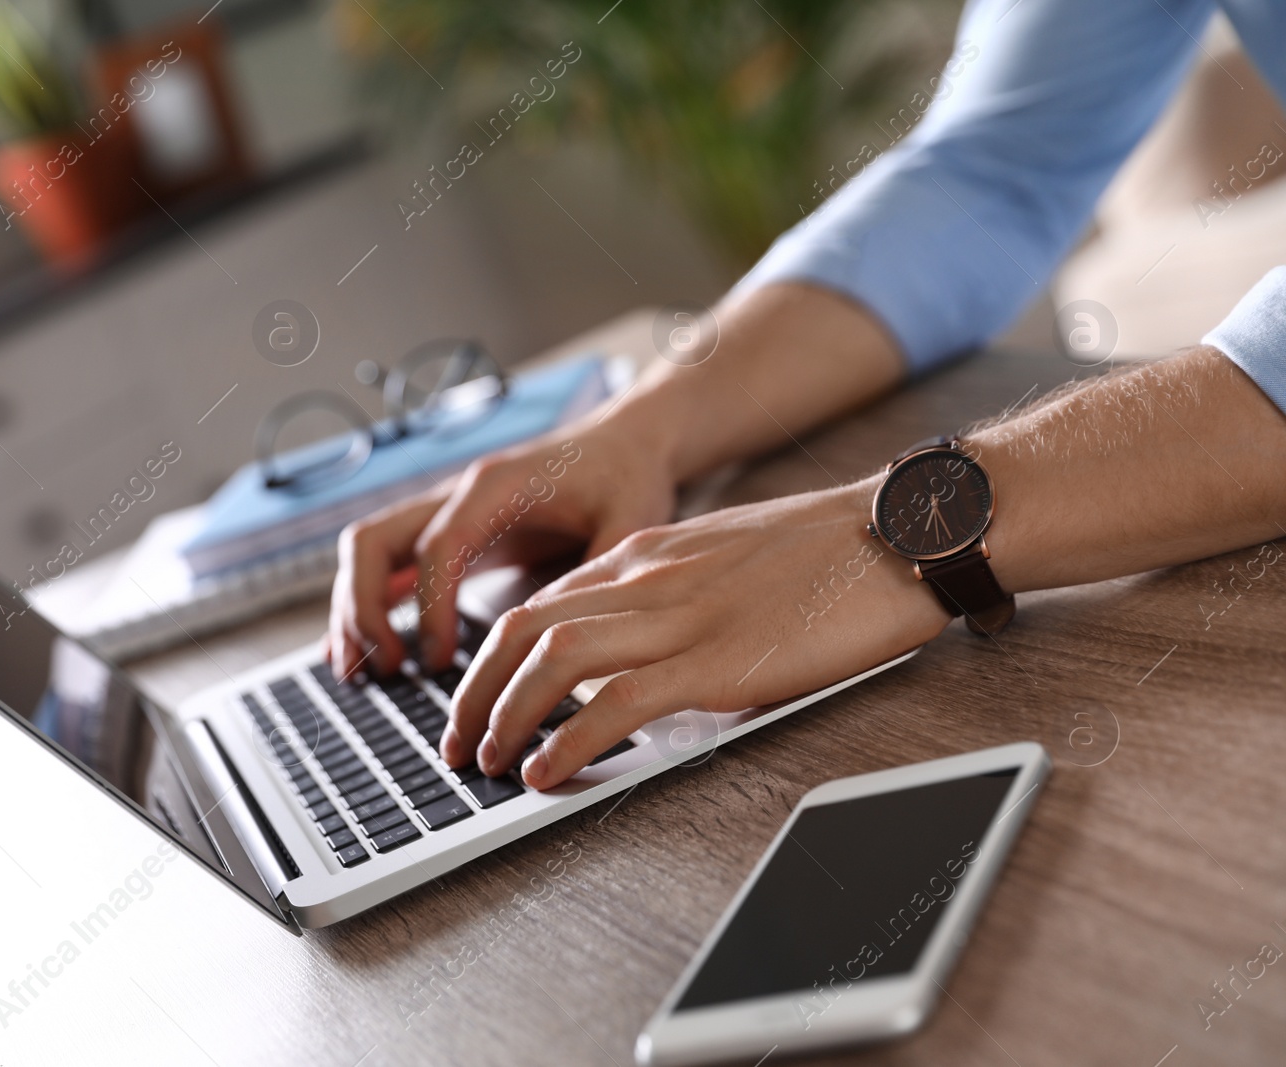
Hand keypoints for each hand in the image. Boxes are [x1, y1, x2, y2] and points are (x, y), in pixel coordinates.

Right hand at [328, 417, 675, 678]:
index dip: (429, 608)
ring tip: (359, 673)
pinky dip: (370, 607)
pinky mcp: (452, 535)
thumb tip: (577, 641)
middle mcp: (456, 495)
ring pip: (369, 553)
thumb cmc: (626, 476)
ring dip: (354, 611)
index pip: (437, 548)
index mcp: (494, 487)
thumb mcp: (630, 520)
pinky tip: (366, 653)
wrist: (626, 441)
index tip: (438, 662)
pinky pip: (391, 567)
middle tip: (386, 668)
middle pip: (372, 542)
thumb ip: (603, 574)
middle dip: (363, 608)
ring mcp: (446, 513)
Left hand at [440, 481, 950, 788]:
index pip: (541, 602)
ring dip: (505, 716)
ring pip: (552, 660)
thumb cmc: (829, 550)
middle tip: (458, 742)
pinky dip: (568, 740)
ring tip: (488, 763)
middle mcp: (648, 578)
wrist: (902, 532)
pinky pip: (616, 702)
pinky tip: (547, 771)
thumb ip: (671, 592)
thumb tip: (635, 649)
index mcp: (648, 553)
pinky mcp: (718, 660)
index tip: (478, 699)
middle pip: (524, 628)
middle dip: (475, 690)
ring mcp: (680, 617)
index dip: (494, 658)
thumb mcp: (725, 557)